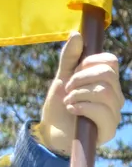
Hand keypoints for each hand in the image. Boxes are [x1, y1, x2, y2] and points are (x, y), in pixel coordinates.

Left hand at [37, 31, 124, 155]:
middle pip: (107, 74)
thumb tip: (76, 34)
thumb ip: (69, 58)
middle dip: (80, 79)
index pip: (110, 62)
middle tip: (68, 89)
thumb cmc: (58, 106)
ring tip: (68, 102)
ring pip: (104, 91)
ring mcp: (114, 113)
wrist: (50, 133)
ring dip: (78, 94)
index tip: (74, 72)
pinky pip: (102, 111)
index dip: (89, 63)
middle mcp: (115, 96)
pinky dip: (82, 107)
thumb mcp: (61, 78)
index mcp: (107, 82)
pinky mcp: (108, 129)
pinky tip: (72, 110)